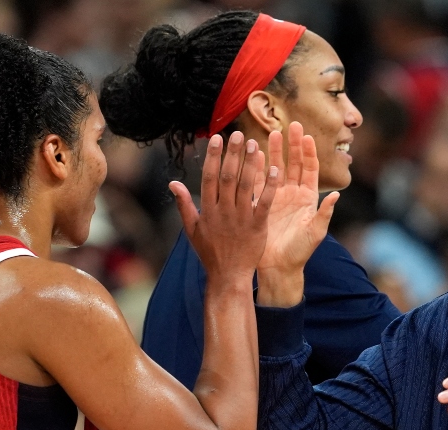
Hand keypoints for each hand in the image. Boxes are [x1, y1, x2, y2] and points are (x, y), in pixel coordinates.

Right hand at [171, 131, 277, 282]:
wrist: (228, 276)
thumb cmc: (210, 252)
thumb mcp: (191, 229)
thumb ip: (183, 204)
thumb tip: (172, 182)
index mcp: (208, 210)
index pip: (210, 178)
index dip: (214, 157)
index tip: (218, 139)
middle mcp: (224, 211)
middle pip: (229, 178)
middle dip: (233, 155)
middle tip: (239, 134)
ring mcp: (241, 218)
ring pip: (247, 186)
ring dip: (251, 164)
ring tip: (255, 144)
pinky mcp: (258, 226)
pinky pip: (264, 202)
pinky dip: (269, 186)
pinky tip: (275, 170)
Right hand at [258, 122, 337, 273]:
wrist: (278, 267)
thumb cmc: (300, 252)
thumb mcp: (315, 233)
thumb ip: (324, 214)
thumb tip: (336, 196)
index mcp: (308, 199)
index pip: (310, 170)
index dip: (309, 153)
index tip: (307, 136)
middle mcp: (293, 195)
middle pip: (294, 164)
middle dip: (293, 145)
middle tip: (291, 126)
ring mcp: (276, 197)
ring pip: (276, 169)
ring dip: (275, 152)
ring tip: (272, 134)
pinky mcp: (262, 203)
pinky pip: (259, 182)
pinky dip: (257, 168)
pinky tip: (254, 154)